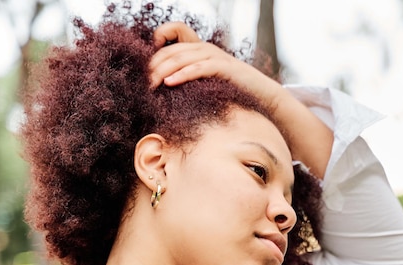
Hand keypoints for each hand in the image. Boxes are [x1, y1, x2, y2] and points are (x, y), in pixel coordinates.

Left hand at [149, 22, 280, 105]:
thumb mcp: (205, 83)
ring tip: (150, 84)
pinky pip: (198, 68)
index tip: (147, 62)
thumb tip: (163, 87)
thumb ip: (188, 78)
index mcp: (198, 48)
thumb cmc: (230, 92)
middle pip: (171, 50)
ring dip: (162, 71)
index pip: (174, 31)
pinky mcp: (223, 67)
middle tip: (141, 82)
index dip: (158, 39)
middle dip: (153, 65)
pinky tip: (169, 83)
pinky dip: (182, 74)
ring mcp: (214, 56)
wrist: (261, 96)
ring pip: (181, 58)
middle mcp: (204, 48)